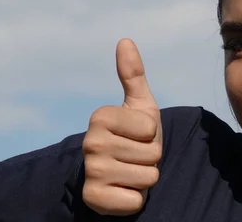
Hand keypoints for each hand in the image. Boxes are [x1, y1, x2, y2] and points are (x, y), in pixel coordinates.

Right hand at [82, 38, 162, 215]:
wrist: (119, 173)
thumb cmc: (135, 136)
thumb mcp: (140, 106)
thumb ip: (133, 75)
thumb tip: (125, 40)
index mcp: (100, 117)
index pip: (150, 130)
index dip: (151, 136)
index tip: (137, 137)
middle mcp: (90, 142)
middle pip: (151, 155)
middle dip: (150, 159)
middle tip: (135, 157)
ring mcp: (91, 171)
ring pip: (146, 177)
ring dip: (144, 179)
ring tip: (130, 173)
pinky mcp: (94, 198)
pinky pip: (134, 200)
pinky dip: (134, 199)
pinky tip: (122, 190)